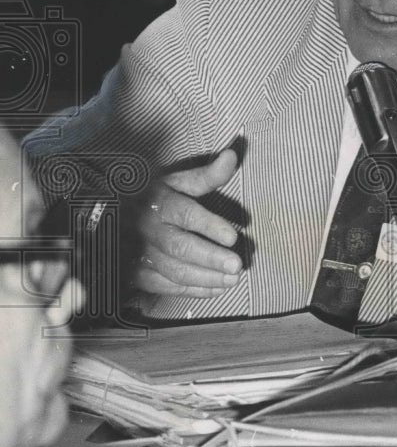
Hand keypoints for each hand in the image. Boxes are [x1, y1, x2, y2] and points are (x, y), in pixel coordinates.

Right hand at [130, 149, 242, 297]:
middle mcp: (148, 230)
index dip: (209, 226)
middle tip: (237, 265)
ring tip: (233, 279)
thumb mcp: (176, 180)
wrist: (110, 213)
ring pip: (173, 270)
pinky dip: (193, 291)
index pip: (185, 214)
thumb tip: (232, 156)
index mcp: (159, 203)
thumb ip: (207, 175)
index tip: (233, 236)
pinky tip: (217, 288)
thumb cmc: (152, 195)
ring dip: (206, 277)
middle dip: (210, 258)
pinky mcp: (139, 273)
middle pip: (179, 247)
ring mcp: (141, 254)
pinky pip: (166, 286)